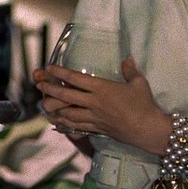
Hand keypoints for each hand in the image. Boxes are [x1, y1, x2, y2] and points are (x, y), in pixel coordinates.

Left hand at [34, 58, 169, 151]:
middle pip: (67, 96)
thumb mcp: (138, 83)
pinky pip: (77, 125)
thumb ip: (129, 70)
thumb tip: (127, 58)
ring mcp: (95, 116)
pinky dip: (66, 122)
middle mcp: (94, 102)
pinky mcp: (97, 128)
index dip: (61, 73)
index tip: (49, 68)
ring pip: (69, 112)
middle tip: (38, 85)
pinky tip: (58, 121)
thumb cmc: (145, 104)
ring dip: (55, 108)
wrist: (149, 129)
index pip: (76, 79)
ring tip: (44, 105)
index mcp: (102, 88)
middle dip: (50, 89)